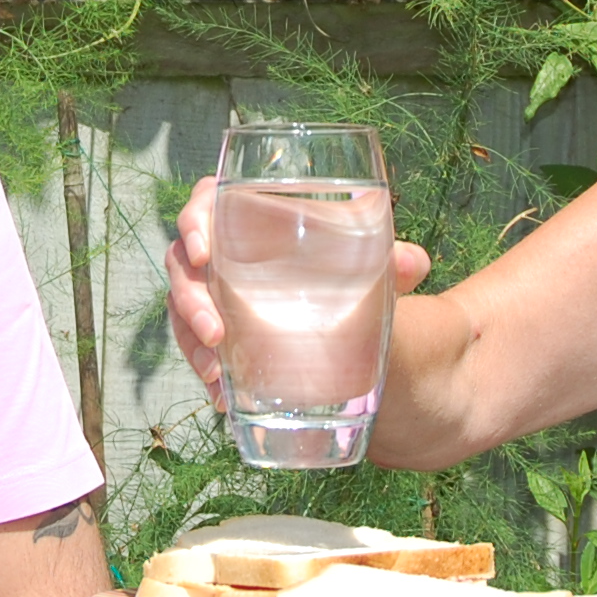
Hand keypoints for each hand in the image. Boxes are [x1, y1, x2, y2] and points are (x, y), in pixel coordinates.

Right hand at [163, 175, 432, 406]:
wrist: (346, 316)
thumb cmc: (344, 268)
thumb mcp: (367, 264)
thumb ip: (390, 262)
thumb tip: (415, 263)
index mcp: (249, 215)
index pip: (206, 201)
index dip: (194, 221)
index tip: (203, 253)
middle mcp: (221, 250)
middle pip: (182, 263)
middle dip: (190, 299)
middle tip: (215, 332)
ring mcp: (212, 291)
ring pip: (181, 308)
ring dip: (191, 341)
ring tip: (217, 373)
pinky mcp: (212, 329)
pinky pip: (193, 345)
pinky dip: (204, 369)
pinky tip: (223, 396)